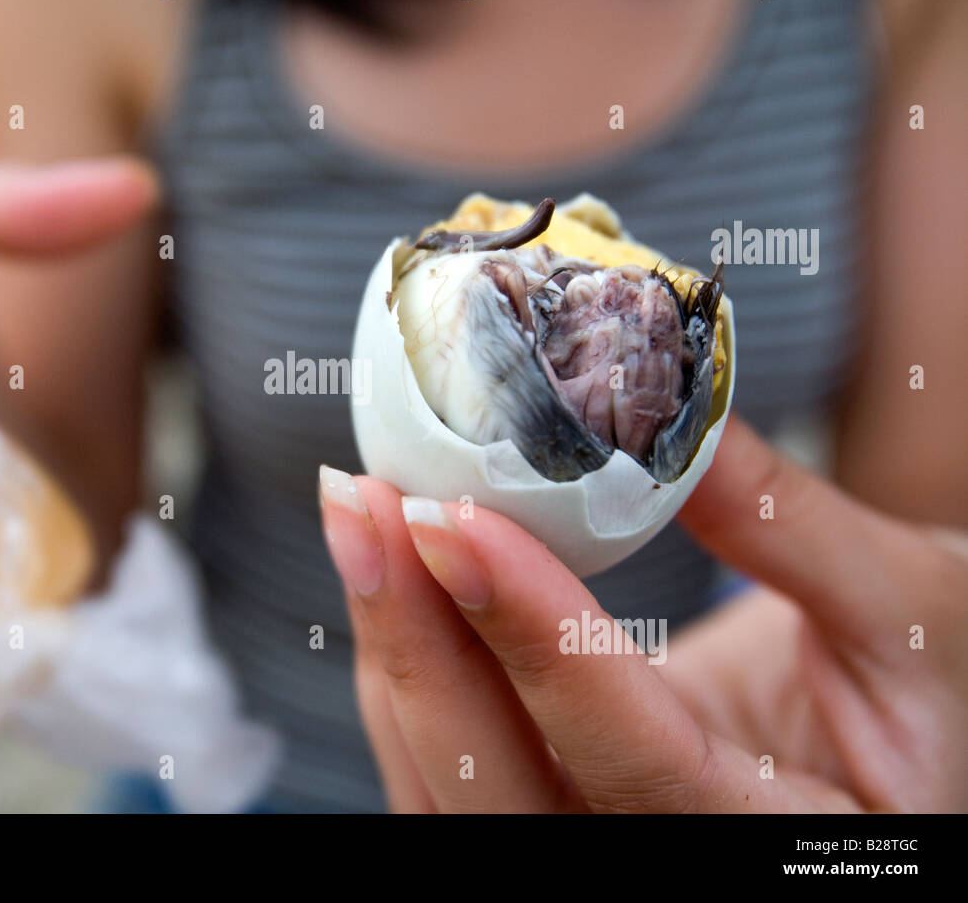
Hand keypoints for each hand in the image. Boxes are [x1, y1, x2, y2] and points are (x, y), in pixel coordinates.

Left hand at [319, 416, 967, 811]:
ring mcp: (594, 842)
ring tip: (361, 514)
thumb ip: (787, 522)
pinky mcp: (554, 804)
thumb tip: (662, 414)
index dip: (540, 641)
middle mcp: (665, 866)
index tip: (456, 517)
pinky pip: (450, 763)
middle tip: (367, 501)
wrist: (917, 734)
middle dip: (419, 646)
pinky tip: (392, 568)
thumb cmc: (939, 682)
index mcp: (782, 846)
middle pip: (504, 799)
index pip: (640, 762)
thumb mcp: (911, 603)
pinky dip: (409, 666)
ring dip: (394, 651)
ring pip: (453, 790)